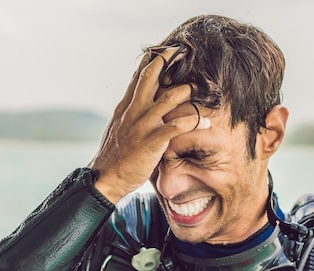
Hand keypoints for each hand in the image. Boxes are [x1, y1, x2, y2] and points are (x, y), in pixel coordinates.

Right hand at [89, 48, 209, 203]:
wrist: (106, 177)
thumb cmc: (114, 157)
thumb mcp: (118, 129)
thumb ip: (129, 114)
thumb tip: (137, 103)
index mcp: (125, 106)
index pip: (138, 76)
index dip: (153, 60)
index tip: (166, 49)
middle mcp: (133, 110)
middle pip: (151, 77)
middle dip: (168, 62)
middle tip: (184, 53)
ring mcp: (143, 124)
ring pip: (169, 98)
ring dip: (187, 91)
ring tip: (200, 90)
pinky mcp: (153, 140)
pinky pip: (178, 125)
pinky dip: (195, 122)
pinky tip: (207, 123)